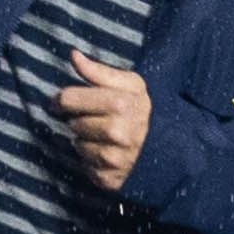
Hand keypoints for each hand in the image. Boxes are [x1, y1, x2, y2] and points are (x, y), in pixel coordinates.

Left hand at [54, 48, 152, 192]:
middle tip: (93, 120)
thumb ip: (98, 71)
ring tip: (102, 137)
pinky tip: (106, 154)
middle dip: (79, 120)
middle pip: (73, 124)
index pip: (69, 99)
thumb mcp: (129, 84)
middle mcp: (118, 133)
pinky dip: (92, 162)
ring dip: (84, 142)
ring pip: (78, 147)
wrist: (171, 147)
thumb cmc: (143, 111)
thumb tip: (74, 55)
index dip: (61, 99)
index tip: (62, 101)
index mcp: (120, 104)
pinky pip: (86, 168)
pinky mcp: (111, 179)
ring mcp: (116, 159)